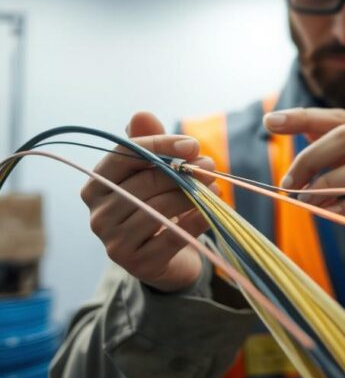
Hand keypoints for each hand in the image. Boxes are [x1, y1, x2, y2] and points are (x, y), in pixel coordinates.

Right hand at [80, 112, 216, 291]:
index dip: (160, 145)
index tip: (193, 145)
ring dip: (193, 196)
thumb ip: (148, 143)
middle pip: (145, 182)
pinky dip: (197, 221)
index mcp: (96, 186)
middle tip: (211, 167)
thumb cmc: (157, 206)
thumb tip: (142, 114)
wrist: (166, 260)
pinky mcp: (137, 264)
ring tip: (215, 189)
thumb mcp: (152, 173)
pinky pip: (173, 236)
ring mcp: (114, 242)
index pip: (125, 155)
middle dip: (183, 172)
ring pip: (159, 208)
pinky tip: (211, 213)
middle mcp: (97, 214)